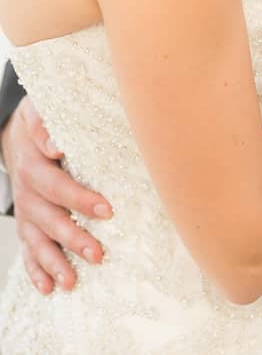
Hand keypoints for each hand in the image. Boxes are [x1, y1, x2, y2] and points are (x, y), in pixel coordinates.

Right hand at [1, 96, 111, 293]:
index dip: (80, 199)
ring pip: (38, 240)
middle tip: (98, 254)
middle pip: (49, 219)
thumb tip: (57, 146)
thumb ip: (45, 124)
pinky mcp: (25, 223)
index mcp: (32, 165)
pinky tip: (48, 288)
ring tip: (72, 282)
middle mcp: (26, 192)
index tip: (107, 210)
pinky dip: (35, 271)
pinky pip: (27, 250)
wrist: (15, 134)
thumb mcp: (37, 112)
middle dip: (73, 238)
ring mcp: (24, 211)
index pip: (57, 184)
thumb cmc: (37, 122)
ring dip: (55, 262)